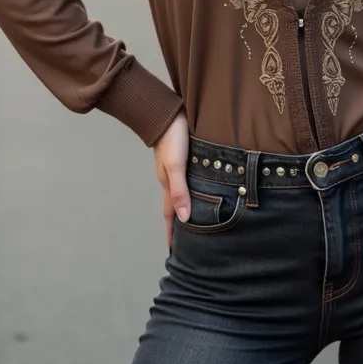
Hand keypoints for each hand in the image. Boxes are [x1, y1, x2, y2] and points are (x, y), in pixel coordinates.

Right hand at [153, 111, 190, 246]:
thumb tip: (185, 219)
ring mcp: (174, 168)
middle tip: (185, 241)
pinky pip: (185, 180)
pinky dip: (190, 191)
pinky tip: (197, 190)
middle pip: (175, 206)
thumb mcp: (176, 166)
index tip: (173, 251)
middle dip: (178, 224)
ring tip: (192, 220)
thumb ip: (180, 191)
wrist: (165, 111)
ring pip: (181, 193)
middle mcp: (171, 179)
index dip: (172, 232)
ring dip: (185, 207)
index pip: (171, 214)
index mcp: (168, 184)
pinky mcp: (181, 157)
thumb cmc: (172, 138)